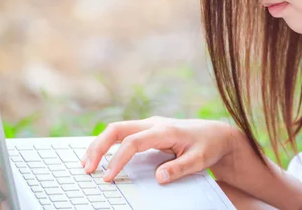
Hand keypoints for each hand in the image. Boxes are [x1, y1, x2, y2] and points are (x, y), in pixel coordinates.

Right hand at [81, 116, 240, 183]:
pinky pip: (122, 133)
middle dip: (98, 147)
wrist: (215, 133)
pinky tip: (99, 156)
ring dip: (99, 144)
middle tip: (86, 168)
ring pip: (116, 129)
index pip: (133, 143)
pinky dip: (107, 143)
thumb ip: (179, 168)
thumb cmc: (208, 146)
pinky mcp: (147, 130)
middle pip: (117, 129)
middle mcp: (153, 124)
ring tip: (85, 163)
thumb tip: (158, 177)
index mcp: (164, 130)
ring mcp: (149, 125)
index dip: (118, 160)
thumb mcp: (199, 159)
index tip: (107, 177)